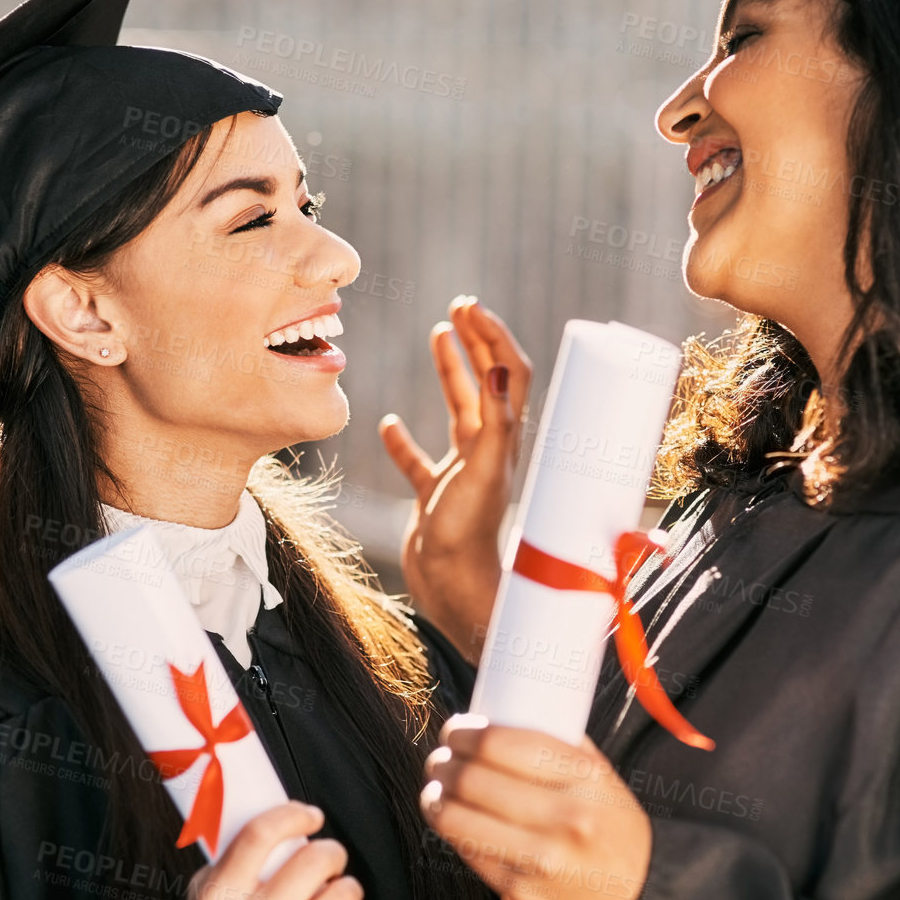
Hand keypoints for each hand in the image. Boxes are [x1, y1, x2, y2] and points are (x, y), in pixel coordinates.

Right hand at [158, 802, 372, 899]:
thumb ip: (233, 862)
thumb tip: (280, 827)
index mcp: (219, 899)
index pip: (262, 834)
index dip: (294, 814)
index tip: (310, 816)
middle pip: (315, 860)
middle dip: (331, 853)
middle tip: (329, 861)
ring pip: (345, 896)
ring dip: (347, 889)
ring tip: (336, 895)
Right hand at [379, 296, 530, 661]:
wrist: (451, 591)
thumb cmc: (468, 536)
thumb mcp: (484, 473)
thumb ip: (495, 423)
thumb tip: (501, 368)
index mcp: (505, 441)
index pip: (510, 374)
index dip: (495, 337)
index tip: (471, 308)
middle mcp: (489, 452)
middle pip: (488, 383)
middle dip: (477, 342)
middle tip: (460, 308)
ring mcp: (463, 473)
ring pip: (459, 412)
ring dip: (451, 373)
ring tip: (438, 336)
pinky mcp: (436, 496)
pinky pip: (420, 461)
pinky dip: (404, 441)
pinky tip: (389, 425)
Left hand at [421, 718, 651, 899]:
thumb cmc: (614, 832)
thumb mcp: (602, 779)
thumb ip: (560, 747)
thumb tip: (504, 715)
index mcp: (583, 778)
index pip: (498, 744)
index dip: (462, 733)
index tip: (455, 732)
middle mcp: (563, 818)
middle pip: (470, 778)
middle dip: (442, 763)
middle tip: (440, 759)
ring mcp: (539, 859)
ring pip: (455, 818)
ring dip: (434, 797)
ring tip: (437, 789)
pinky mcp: (518, 892)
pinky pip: (465, 852)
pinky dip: (451, 831)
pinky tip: (452, 820)